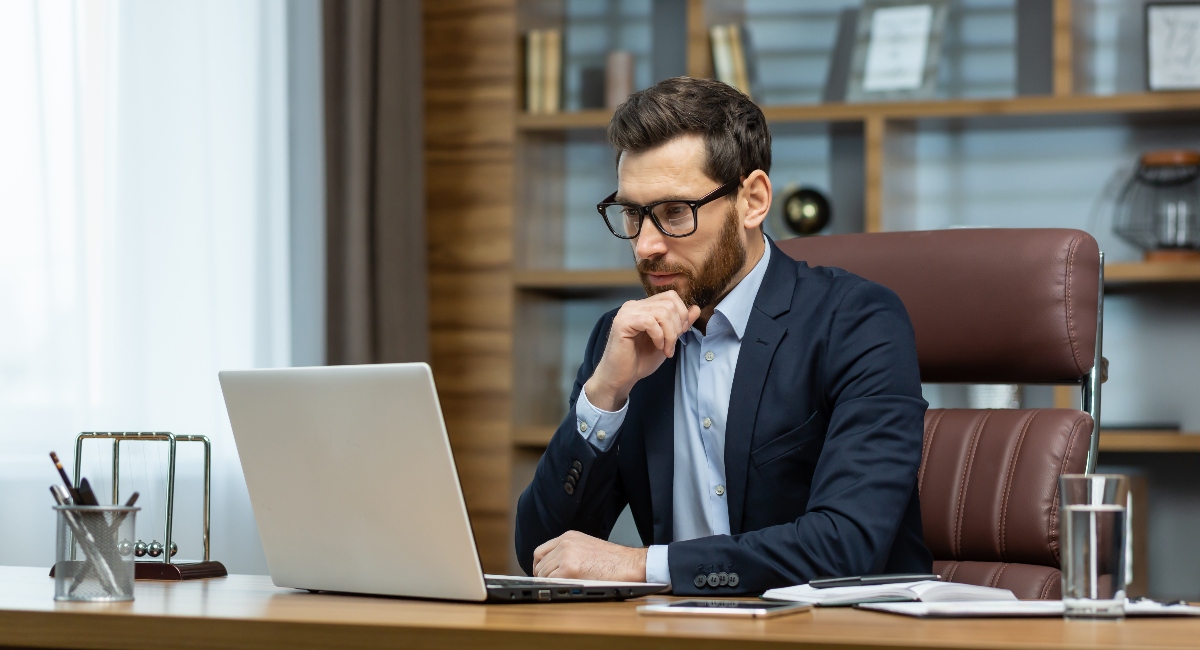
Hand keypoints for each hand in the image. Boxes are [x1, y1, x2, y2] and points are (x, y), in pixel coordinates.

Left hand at [532, 531, 646, 581]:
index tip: (541, 574)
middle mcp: (565, 543)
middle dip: (543, 577)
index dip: (538, 566)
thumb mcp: (587, 546)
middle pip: (540, 564)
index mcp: (569, 537)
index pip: (540, 551)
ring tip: (562, 587)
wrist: (629, 564)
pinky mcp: (569, 570)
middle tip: (551, 586)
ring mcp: (566, 556)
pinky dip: (555, 587)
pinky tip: (565, 589)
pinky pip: (551, 582)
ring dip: (550, 583)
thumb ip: (569, 551)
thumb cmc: (614, 560)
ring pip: (544, 574)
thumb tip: (554, 566)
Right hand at [584, 291, 699, 410]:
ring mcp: (627, 312)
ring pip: (662, 312)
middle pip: (669, 303)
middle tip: (672, 345)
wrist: (621, 377)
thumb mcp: (667, 340)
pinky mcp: (622, 323)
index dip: (682, 314)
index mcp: (644, 307)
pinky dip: (659, 336)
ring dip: (670, 334)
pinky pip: (650, 321)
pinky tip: (657, 346)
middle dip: (678, 326)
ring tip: (665, 349)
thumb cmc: (640, 360)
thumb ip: (680, 324)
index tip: (680, 334)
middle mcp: (634, 305)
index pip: (671, 296)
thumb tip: (696, 308)